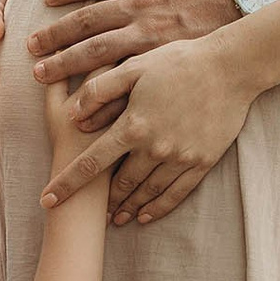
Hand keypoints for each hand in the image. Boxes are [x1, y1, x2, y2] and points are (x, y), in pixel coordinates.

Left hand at [28, 0, 246, 107]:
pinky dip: (103, 92)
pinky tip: (86, 103)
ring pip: (97, 53)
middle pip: (85, 22)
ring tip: (41, 76)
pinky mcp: (167, 61)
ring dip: (65, 65)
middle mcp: (140, 6)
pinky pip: (127, 79)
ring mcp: (152, 36)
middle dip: (53, 35)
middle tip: (29, 49)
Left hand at [44, 34, 255, 225]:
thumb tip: (73, 115)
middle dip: (104, 201)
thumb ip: (100, 90)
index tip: (48, 201)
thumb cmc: (180, 61)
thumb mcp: (134, 67)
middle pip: (121, 184)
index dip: (67, 184)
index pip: (91, 164)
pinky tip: (147, 216)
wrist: (231, 68)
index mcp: (133, 125)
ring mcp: (180, 158)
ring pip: (147, 192)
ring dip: (129, 208)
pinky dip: (159, 208)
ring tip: (116, 218)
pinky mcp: (202, 162)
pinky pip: (176, 194)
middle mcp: (155, 147)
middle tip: (90, 213)